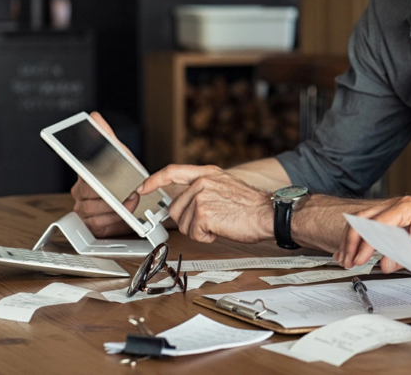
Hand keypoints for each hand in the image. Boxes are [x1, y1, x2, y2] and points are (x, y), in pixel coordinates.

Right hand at [70, 112, 139, 236]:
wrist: (134, 196)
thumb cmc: (124, 175)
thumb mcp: (119, 153)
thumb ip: (106, 136)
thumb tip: (94, 117)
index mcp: (84, 173)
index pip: (82, 174)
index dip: (92, 180)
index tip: (100, 184)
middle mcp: (80, 191)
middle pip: (90, 195)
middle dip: (112, 195)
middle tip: (129, 193)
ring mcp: (83, 208)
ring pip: (93, 211)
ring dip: (115, 209)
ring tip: (130, 203)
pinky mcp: (90, 224)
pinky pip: (97, 224)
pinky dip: (113, 220)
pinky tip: (123, 214)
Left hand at [137, 164, 272, 243]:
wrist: (268, 213)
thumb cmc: (251, 206)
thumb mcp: (225, 186)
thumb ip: (203, 189)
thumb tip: (183, 202)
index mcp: (207, 173)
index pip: (172, 172)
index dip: (153, 180)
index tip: (142, 188)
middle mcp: (202, 182)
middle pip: (175, 208)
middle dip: (189, 221)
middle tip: (211, 220)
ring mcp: (201, 197)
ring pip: (184, 224)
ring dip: (200, 230)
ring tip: (221, 222)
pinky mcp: (203, 214)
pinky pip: (194, 234)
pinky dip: (207, 237)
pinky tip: (221, 228)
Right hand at [336, 196, 410, 272]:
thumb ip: (404, 256)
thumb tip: (384, 264)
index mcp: (406, 208)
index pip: (376, 225)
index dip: (365, 244)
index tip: (359, 260)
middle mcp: (398, 204)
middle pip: (363, 219)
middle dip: (352, 241)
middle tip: (347, 260)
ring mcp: (394, 210)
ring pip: (362, 220)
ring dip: (352, 240)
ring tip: (345, 258)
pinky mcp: (393, 218)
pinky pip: (370, 224)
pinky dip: (359, 237)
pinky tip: (351, 250)